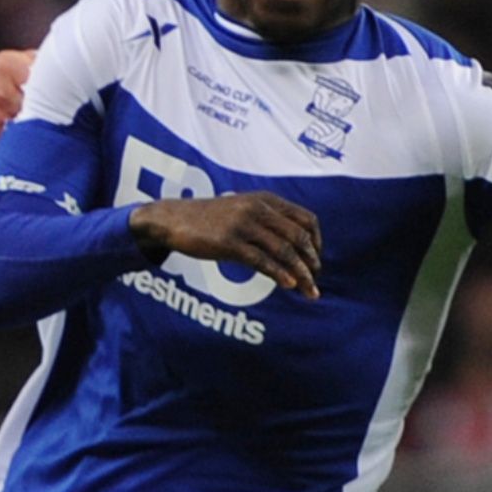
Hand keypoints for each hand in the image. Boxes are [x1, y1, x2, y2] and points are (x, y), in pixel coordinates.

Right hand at [128, 192, 323, 298]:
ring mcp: (243, 225)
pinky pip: (262, 261)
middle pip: (299, 237)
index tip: (316, 261)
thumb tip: (293, 249)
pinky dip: (279, 275)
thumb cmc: (210, 219)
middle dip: (312, 262)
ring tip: (309, 291)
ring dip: (302, 274)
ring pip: (284, 251)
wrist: (174, 219)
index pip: (306, 219)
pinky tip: (289, 286)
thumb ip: (267, 221)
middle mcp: (258, 209)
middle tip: (315, 281)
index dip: (317, 242)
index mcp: (265, 200)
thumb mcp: (242, 210)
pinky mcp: (229, 243)